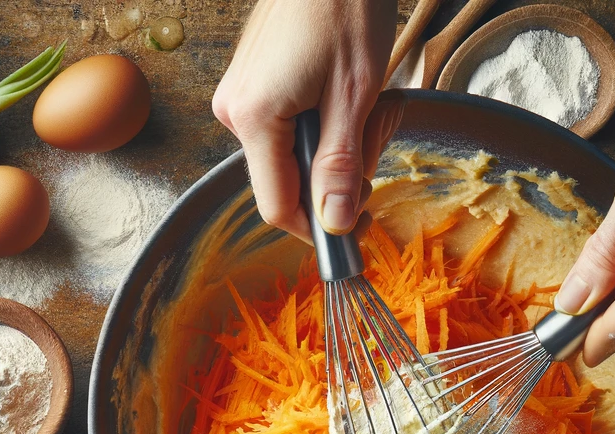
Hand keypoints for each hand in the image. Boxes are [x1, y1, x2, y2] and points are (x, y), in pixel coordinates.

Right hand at [212, 0, 400, 241]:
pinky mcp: (252, 85)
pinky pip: (288, 128)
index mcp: (254, 118)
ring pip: (293, 155)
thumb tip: (336, 222)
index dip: (319, 227)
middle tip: (379, 131)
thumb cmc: (344, 4)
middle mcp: (235, 112)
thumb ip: (341, 165)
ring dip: (338, 144)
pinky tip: (347, 92)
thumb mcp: (355, 93)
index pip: (278, 207)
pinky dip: (324, 123)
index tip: (356, 229)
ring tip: (372, 101)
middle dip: (340, 172)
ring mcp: (240, 97)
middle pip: (288, 181)